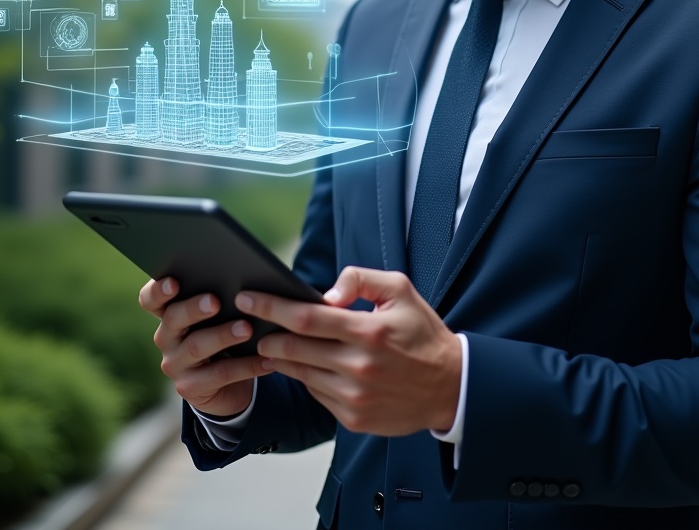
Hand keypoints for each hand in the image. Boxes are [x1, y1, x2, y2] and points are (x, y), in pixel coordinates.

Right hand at [138, 277, 268, 416]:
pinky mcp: (190, 388)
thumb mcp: (221, 316)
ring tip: (247, 328)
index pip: (151, 299)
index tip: (173, 282)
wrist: (229, 384)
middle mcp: (166, 337)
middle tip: (215, 302)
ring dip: (223, 335)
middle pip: (173, 319)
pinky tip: (267, 360)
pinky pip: (219, 374)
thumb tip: (247, 279)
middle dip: (194, 309)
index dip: (158, 291)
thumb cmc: (226, 335)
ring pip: (196, 346)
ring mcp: (175, 364)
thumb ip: (223, 297)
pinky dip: (246, 365)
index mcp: (169, 313)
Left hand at [238, 266, 461, 436]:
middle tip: (251, 322)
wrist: (450, 386)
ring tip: (270, 344)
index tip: (248, 297)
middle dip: (267, 334)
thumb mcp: (400, 290)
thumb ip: (361, 280)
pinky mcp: (353, 418)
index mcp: (368, 331)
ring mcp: (354, 396)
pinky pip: (316, 394)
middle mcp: (358, 366)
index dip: (272, 307)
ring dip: (279, 358)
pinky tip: (302, 365)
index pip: (306, 317)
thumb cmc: (422, 333)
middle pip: (294, 348)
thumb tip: (325, 294)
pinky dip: (305, 377)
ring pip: (300, 374)